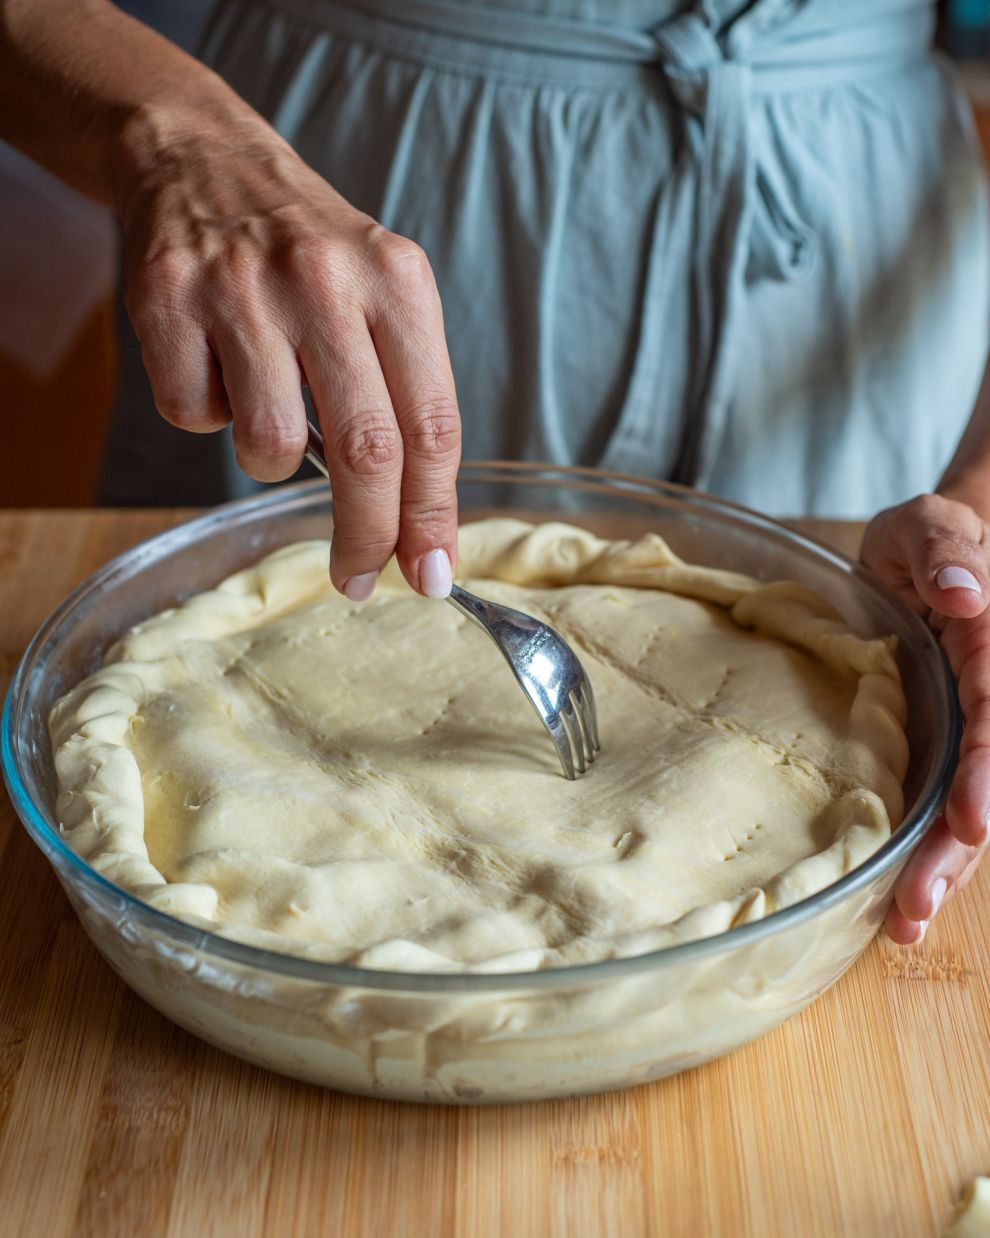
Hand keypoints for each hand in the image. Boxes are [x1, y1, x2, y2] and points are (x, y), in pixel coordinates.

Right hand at [116, 107, 459, 600]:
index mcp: (398, 283)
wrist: (205, 162)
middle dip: (368, 534)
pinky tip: (216, 365)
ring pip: (270, 444)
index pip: (434, 425)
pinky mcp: (169, 298)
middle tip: (360, 577)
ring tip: (266, 403)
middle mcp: (327, 279)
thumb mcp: (382, 301)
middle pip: (368, 450)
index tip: (431, 573)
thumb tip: (418, 528)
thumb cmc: (310, 257)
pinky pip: (194, 416)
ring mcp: (241, 287)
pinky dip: (208, 414)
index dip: (434, 513)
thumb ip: (405, 402)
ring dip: (269, 457)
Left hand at [861, 493, 989, 943]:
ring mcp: (969, 728)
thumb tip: (965, 589)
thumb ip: (943, 545)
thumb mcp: (926, 523)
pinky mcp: (943, 747)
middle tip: (916, 905)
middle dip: (960, 848)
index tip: (974, 821)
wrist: (926, 552)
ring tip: (903, 924)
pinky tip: (899, 902)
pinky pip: (944, 804)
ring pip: (969, 807)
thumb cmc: (925, 537)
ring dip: (943, 867)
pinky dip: (928, 850)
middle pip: (988, 779)